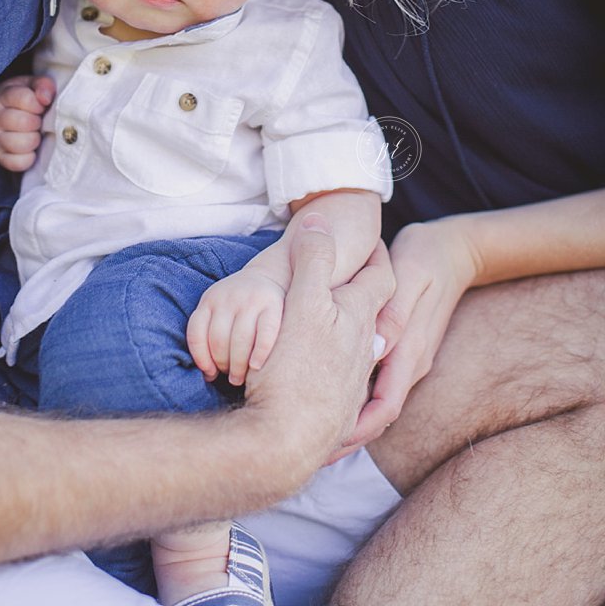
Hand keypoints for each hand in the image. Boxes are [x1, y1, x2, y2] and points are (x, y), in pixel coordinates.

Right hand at [0, 74, 55, 171]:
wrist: (4, 115)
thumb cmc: (24, 99)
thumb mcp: (32, 85)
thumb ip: (43, 85)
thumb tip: (46, 98)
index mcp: (2, 95)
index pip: (26, 99)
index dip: (40, 104)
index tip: (41, 105)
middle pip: (25, 122)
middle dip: (38, 122)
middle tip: (37, 120)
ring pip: (24, 144)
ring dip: (35, 139)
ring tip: (34, 133)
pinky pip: (19, 163)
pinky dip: (30, 157)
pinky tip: (30, 148)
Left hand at [187, 268, 285, 386]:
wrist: (269, 273)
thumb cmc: (240, 304)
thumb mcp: (219, 309)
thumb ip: (210, 335)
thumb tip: (208, 376)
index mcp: (209, 300)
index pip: (196, 333)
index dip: (201, 358)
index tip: (210, 374)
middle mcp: (227, 298)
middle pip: (219, 340)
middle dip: (223, 365)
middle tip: (231, 377)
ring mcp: (250, 300)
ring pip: (240, 340)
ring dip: (239, 366)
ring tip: (241, 378)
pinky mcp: (272, 305)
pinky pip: (265, 334)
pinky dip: (259, 354)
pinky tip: (256, 367)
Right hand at [242, 220, 395, 466]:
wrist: (284, 444)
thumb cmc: (293, 371)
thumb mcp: (303, 303)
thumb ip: (314, 260)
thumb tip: (320, 221)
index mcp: (358, 319)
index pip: (380, 277)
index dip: (377, 255)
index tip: (372, 240)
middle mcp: (363, 351)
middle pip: (374, 315)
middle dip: (367, 295)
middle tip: (356, 276)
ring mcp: (351, 384)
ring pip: (361, 351)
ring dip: (353, 334)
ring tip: (338, 321)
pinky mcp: (336, 413)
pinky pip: (344, 384)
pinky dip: (338, 369)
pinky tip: (322, 374)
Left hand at [333, 217, 478, 455]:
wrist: (456, 250)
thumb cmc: (425, 257)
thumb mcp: (410, 276)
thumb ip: (395, 312)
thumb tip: (378, 347)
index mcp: (410, 349)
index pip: (385, 406)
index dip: (355, 430)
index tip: (325, 444)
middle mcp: (412, 362)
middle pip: (378, 412)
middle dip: (347, 434)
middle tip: (310, 451)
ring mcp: (410, 357)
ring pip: (377, 399)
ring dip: (350, 417)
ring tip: (313, 431)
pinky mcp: (405, 348)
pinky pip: (379, 381)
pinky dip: (356, 394)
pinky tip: (331, 394)